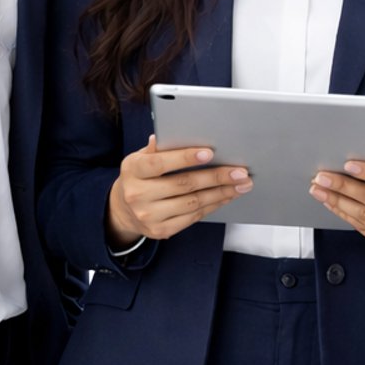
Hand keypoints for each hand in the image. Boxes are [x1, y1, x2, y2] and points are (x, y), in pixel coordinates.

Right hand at [107, 137, 250, 248]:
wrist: (123, 209)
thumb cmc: (140, 176)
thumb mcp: (141, 158)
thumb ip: (159, 148)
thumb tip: (177, 133)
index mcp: (133, 170)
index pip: (160, 162)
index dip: (185, 157)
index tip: (209, 152)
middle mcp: (137, 194)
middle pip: (183, 184)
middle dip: (216, 177)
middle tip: (240, 172)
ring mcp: (148, 215)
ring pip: (193, 203)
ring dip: (221, 193)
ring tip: (241, 185)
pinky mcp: (160, 230)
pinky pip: (193, 217)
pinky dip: (213, 205)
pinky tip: (226, 196)